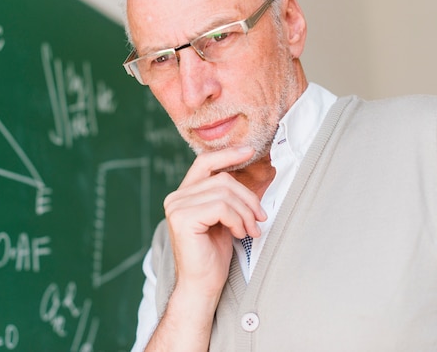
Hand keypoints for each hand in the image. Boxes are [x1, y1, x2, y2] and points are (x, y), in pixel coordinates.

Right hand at [164, 146, 266, 296]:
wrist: (202, 285)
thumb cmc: (213, 255)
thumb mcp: (223, 219)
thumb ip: (227, 196)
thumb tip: (248, 172)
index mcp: (183, 195)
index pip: (204, 162)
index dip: (227, 154)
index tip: (249, 151)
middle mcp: (176, 198)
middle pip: (222, 180)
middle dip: (248, 199)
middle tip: (260, 219)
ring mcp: (176, 207)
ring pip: (225, 193)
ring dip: (246, 212)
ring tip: (252, 230)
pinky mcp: (182, 218)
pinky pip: (221, 207)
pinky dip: (237, 220)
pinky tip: (239, 234)